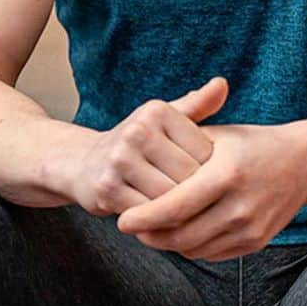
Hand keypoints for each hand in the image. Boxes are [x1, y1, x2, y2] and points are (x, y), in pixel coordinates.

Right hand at [64, 77, 227, 216]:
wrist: (84, 165)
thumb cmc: (137, 145)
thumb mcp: (164, 121)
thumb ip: (197, 105)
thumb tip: (222, 84)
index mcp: (156, 111)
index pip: (205, 152)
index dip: (210, 172)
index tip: (200, 176)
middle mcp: (137, 130)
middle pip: (189, 176)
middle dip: (195, 194)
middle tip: (191, 200)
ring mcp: (120, 159)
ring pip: (171, 197)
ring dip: (177, 211)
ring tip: (176, 209)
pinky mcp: (108, 187)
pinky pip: (150, 214)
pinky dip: (158, 221)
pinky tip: (157, 217)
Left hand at [117, 121, 306, 260]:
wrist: (302, 163)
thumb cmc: (249, 144)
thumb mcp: (215, 137)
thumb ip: (178, 152)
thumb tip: (137, 170)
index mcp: (225, 174)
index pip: (175, 205)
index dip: (145, 217)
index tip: (121, 221)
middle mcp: (240, 206)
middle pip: (182, 235)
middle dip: (151, 235)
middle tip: (131, 227)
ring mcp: (251, 228)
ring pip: (195, 248)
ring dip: (168, 243)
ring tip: (149, 230)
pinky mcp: (257, 242)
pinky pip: (213, 253)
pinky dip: (190, 246)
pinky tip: (177, 232)